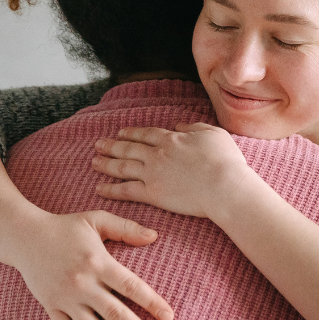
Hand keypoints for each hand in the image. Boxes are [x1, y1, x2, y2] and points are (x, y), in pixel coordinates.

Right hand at [9, 209, 174, 319]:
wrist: (23, 236)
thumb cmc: (65, 227)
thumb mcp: (96, 219)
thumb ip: (126, 228)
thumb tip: (155, 236)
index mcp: (99, 262)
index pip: (131, 286)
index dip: (152, 303)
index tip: (169, 318)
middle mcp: (84, 284)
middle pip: (116, 313)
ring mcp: (66, 298)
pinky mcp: (51, 307)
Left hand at [91, 123, 260, 221]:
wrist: (224, 186)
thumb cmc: (225, 160)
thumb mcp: (214, 133)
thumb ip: (194, 127)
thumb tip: (180, 125)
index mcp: (172, 139)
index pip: (146, 134)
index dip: (132, 133)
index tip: (121, 132)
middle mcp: (157, 154)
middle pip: (129, 148)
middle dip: (112, 146)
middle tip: (98, 144)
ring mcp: (152, 174)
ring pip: (122, 167)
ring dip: (106, 164)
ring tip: (93, 162)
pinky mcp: (152, 194)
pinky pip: (126, 190)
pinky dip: (111, 189)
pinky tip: (99, 188)